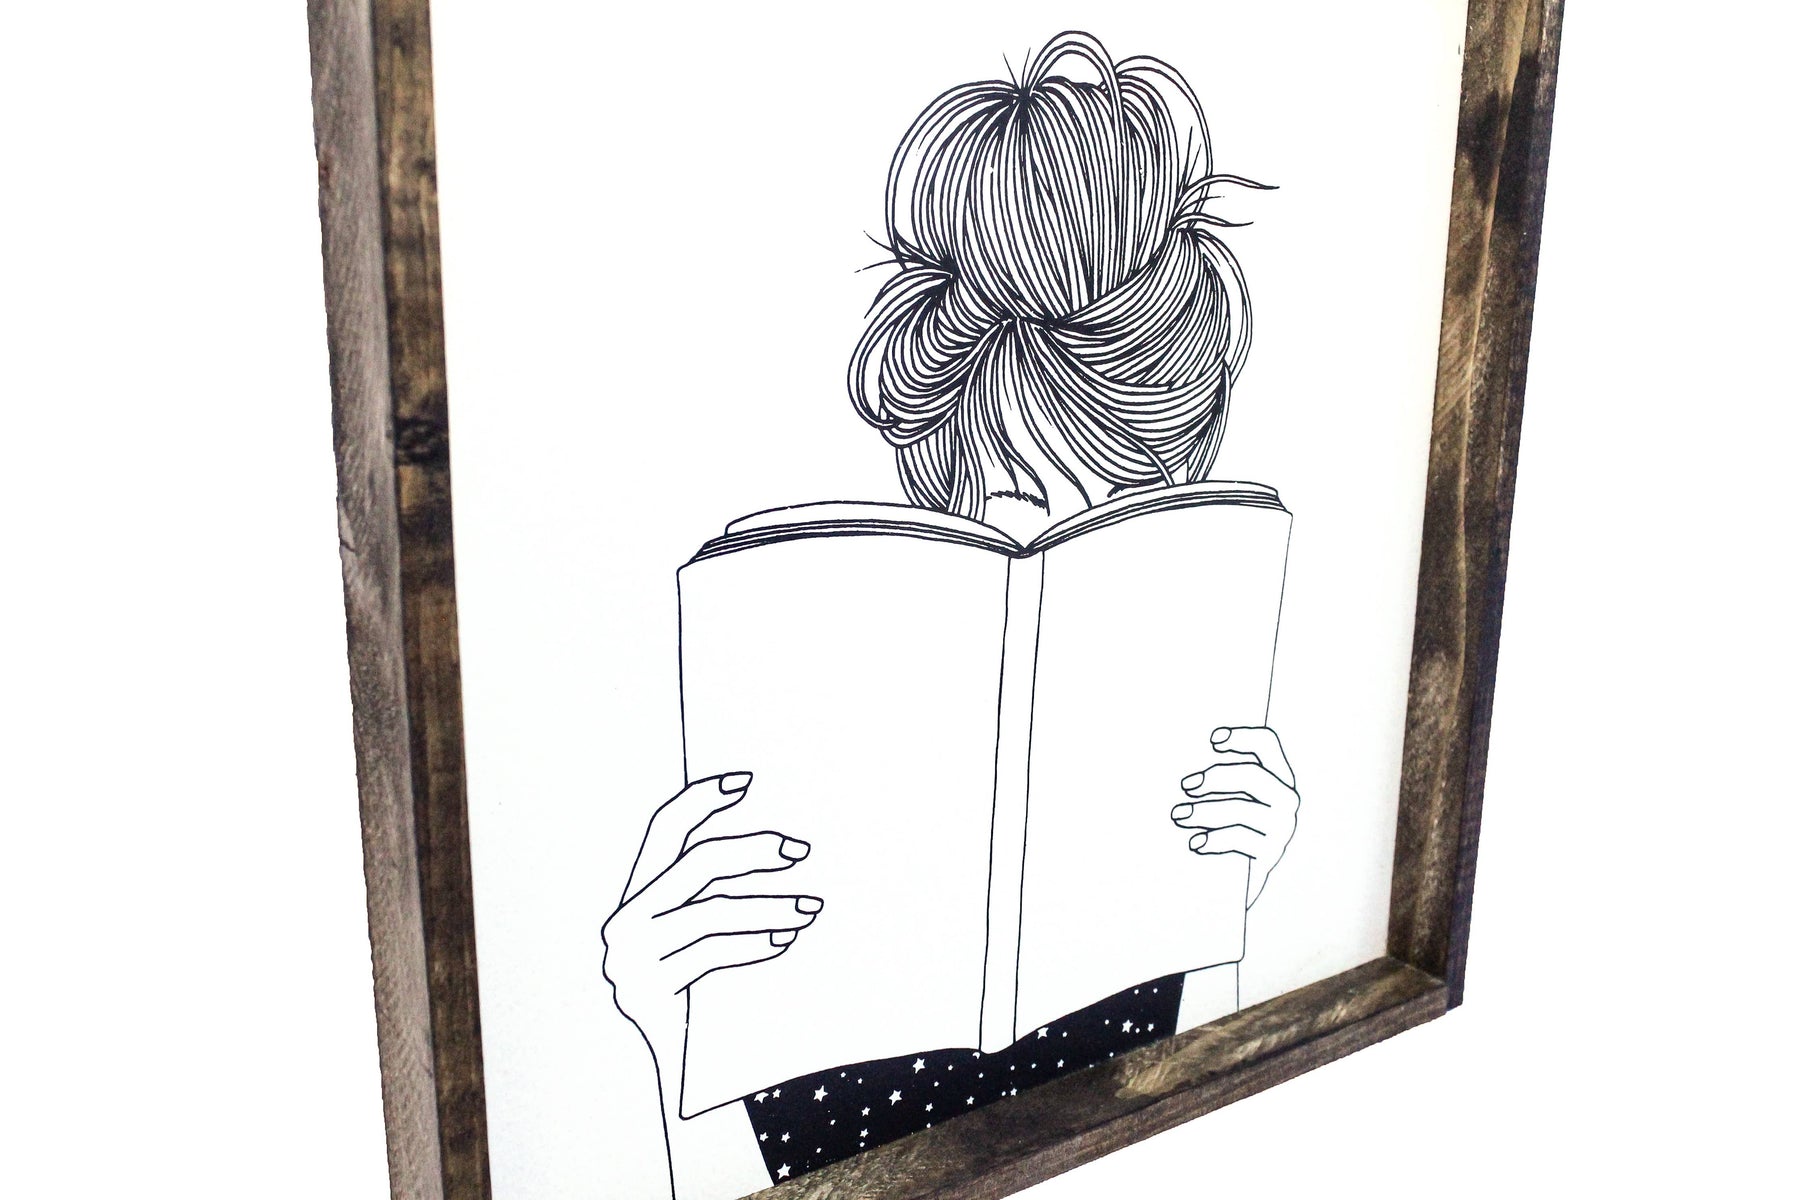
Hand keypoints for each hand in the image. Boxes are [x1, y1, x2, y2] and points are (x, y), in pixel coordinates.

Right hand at [602, 772, 820, 1067]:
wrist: (693, 1083)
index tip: (746, 780)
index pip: (663, 832)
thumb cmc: (713, 1001)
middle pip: (694, 863)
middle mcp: (623, 924)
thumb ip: (720, 896)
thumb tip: (778, 846)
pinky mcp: (647, 994)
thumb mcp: (711, 938)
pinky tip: (784, 942)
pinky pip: (710, 954)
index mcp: (636, 900)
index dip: (701, 799)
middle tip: (799, 852)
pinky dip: (752, 945)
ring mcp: (630, 961)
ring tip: (809, 910)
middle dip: (751, 850)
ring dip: (767, 907)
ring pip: (710, 911)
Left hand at [1170, 727, 1298, 906]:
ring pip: (1242, 810)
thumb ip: (1216, 779)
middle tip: (1186, 786)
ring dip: (1205, 811)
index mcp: (1275, 776)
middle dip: (1216, 777)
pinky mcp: (1269, 855)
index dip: (1242, 736)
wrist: (1230, 884)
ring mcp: (1280, 829)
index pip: (1267, 744)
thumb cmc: (1220, 828)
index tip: (1212, 740)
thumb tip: (1189, 769)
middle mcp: (1285, 800)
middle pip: (1253, 776)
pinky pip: (1240, 840)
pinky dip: (1215, 840)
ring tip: (1178, 816)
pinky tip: (1195, 843)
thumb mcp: (1222, 799)